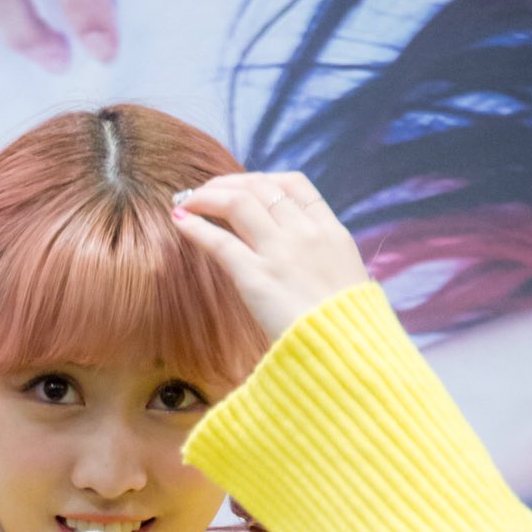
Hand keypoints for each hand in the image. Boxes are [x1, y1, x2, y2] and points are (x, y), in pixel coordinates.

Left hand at [170, 173, 369, 346]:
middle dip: (228, 183)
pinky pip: (221, 242)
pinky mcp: (257, 278)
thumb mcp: (349, 283)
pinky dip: (197, 227)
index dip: (263, 179)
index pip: (295, 184)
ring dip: (207, 197)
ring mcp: (280, 253)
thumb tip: (310, 269)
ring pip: (238, 203)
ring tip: (188, 203)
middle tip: (206, 193)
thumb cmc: (350, 330)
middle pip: (260, 187)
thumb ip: (326, 264)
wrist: (349, 353)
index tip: (244, 186)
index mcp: (331, 233)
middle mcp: (305, 234)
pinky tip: (181, 222)